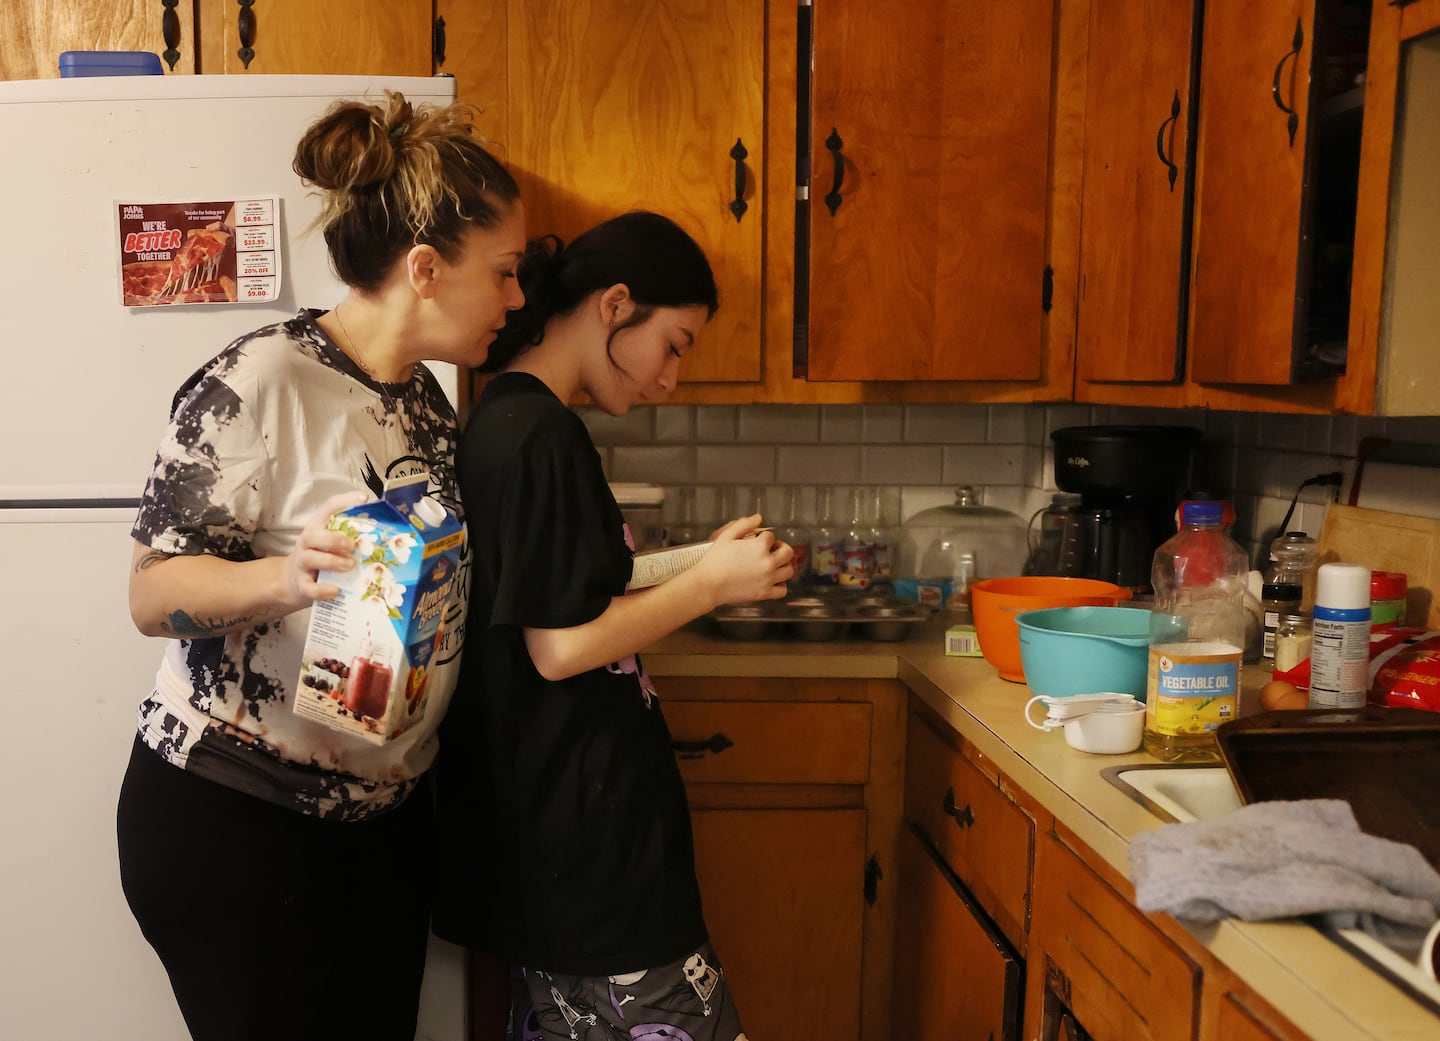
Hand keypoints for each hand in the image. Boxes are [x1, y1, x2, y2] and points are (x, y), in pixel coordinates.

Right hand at [283, 491, 366, 606]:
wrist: (292, 583)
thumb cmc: (321, 557)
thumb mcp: (332, 543)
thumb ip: (351, 535)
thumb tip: (384, 532)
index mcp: (318, 527)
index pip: (328, 508)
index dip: (345, 501)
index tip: (364, 499)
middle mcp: (307, 542)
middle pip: (313, 534)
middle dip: (334, 539)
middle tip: (352, 545)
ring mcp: (301, 563)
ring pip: (310, 558)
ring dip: (332, 562)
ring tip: (350, 566)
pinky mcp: (301, 585)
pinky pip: (309, 588)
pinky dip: (323, 590)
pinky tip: (337, 590)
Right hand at [695, 514, 794, 606]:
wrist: (708, 584)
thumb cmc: (714, 560)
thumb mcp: (726, 536)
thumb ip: (744, 524)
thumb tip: (758, 518)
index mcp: (759, 546)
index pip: (771, 536)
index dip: (764, 537)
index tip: (757, 540)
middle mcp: (768, 562)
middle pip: (787, 552)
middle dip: (780, 548)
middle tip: (772, 550)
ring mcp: (768, 579)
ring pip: (788, 570)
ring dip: (783, 565)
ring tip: (773, 564)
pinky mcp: (764, 593)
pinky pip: (783, 590)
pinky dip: (780, 585)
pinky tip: (772, 580)